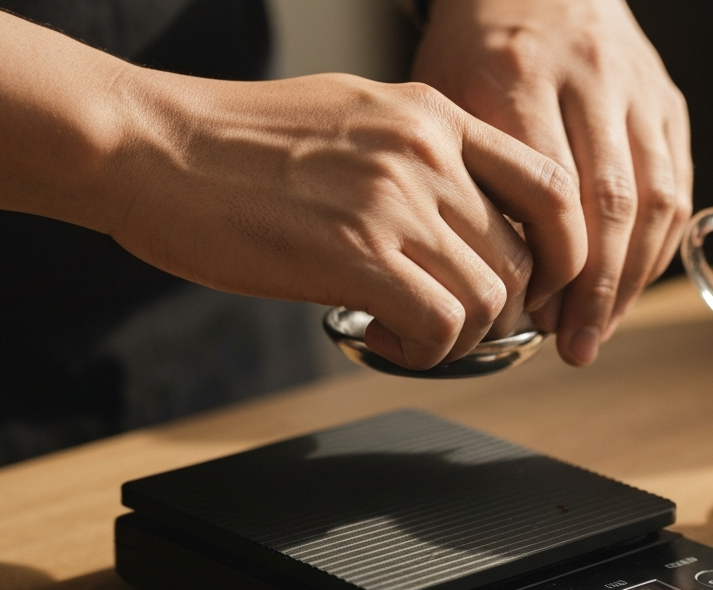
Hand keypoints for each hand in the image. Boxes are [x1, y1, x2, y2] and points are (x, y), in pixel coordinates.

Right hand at [103, 72, 585, 369]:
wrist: (151, 146)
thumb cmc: (235, 141)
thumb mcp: (351, 117)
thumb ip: (417, 155)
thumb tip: (460, 214)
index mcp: (433, 115)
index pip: (551, 187)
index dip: (561, 253)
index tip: (534, 288)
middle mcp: (429, 153)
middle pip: (524, 259)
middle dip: (498, 310)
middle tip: (448, 322)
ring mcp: (397, 202)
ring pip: (491, 300)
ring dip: (459, 337)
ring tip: (406, 330)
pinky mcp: (359, 255)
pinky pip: (443, 327)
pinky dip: (424, 350)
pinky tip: (379, 335)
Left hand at [414, 0, 692, 365]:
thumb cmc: (476, 46)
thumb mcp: (443, 95)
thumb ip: (464, 176)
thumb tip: (486, 278)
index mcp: (517, 74)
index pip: (550, 191)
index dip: (550, 266)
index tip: (532, 315)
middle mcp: (589, 78)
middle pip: (610, 202)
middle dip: (596, 288)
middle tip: (575, 343)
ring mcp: (638, 89)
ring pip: (654, 199)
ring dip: (632, 278)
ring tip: (601, 327)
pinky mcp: (668, 100)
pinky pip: (676, 186)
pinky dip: (657, 246)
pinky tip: (630, 284)